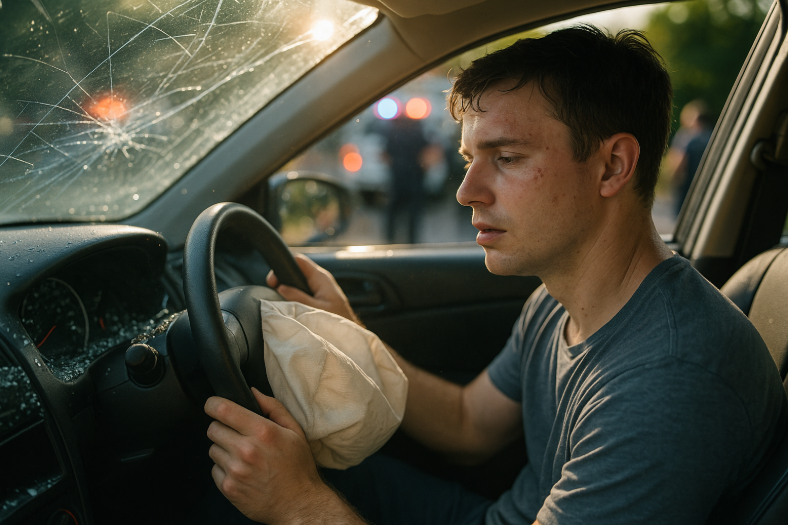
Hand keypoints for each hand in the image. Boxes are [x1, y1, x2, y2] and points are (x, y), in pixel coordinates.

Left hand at [205, 388, 334, 523]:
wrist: (299, 504)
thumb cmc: (298, 467)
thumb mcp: (295, 431)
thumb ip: (273, 407)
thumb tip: (253, 392)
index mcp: (263, 432)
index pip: (223, 409)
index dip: (213, 404)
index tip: (214, 405)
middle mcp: (246, 450)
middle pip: (213, 428)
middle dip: (223, 428)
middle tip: (238, 436)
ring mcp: (235, 471)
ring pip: (212, 449)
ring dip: (223, 450)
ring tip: (243, 457)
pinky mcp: (229, 488)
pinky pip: (214, 470)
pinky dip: (224, 469)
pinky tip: (242, 472)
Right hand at [267, 254, 360, 324]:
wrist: (350, 334)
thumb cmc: (337, 320)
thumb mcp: (315, 308)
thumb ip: (298, 297)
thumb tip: (281, 287)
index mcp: (321, 277)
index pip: (299, 260)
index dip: (284, 265)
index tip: (273, 280)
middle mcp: (320, 279)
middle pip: (297, 269)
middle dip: (283, 276)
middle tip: (273, 287)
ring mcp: (320, 287)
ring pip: (299, 280)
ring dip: (288, 286)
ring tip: (278, 295)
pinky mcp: (319, 296)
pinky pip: (303, 289)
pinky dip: (294, 293)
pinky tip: (288, 301)